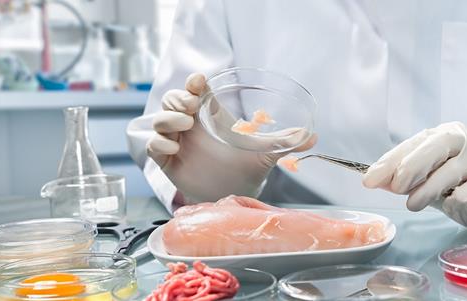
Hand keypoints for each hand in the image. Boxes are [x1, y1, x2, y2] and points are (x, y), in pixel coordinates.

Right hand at [146, 73, 315, 202]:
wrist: (230, 195)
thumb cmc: (244, 168)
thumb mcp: (264, 153)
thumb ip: (285, 143)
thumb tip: (313, 137)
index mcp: (211, 116)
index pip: (196, 90)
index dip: (193, 82)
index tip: (199, 82)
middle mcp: (192, 126)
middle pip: (173, 100)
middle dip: (178, 99)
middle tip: (191, 107)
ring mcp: (178, 142)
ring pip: (159, 119)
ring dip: (168, 118)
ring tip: (186, 126)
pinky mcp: (168, 161)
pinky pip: (153, 145)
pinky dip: (159, 143)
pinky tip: (173, 147)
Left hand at [363, 122, 466, 228]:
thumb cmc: (455, 182)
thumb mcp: (425, 176)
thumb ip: (401, 177)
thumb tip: (374, 181)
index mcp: (442, 133)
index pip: (411, 144)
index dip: (389, 162)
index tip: (369, 180)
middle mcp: (463, 140)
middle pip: (435, 147)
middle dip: (410, 167)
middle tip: (396, 188)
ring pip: (450, 171)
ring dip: (427, 190)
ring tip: (412, 205)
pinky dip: (454, 200)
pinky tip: (450, 203)